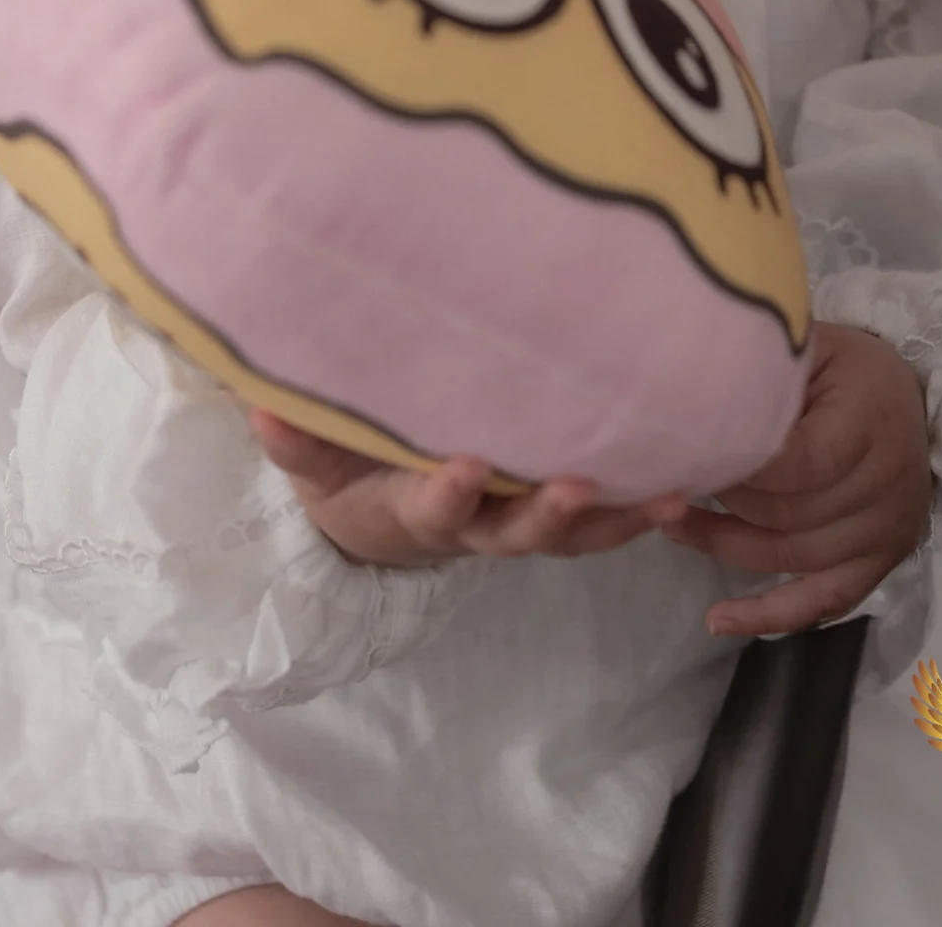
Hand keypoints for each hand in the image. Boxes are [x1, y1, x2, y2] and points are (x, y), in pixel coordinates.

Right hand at [249, 411, 688, 569]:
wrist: (377, 509)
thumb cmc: (344, 468)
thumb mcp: (311, 459)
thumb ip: (294, 437)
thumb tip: (257, 405)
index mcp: (416, 508)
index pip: (435, 507)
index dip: (452, 493)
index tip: (469, 465)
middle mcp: (476, 524)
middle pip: (519, 533)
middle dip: (550, 514)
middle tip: (579, 486)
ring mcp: (517, 521)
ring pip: (573, 536)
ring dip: (619, 519)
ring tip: (670, 498)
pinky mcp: (548, 509)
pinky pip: (599, 522)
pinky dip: (637, 510)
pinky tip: (684, 484)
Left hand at [663, 323, 931, 638]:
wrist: (905, 399)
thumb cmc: (845, 366)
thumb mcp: (810, 345)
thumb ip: (761, 367)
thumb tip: (687, 386)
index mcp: (870, 420)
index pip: (801, 465)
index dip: (743, 469)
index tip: (695, 452)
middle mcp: (888, 485)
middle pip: (792, 516)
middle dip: (726, 502)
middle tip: (675, 481)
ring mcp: (887, 532)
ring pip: (795, 558)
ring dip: (727, 546)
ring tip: (676, 524)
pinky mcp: (879, 564)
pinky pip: (822, 602)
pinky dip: (769, 615)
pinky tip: (718, 619)